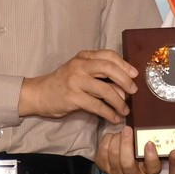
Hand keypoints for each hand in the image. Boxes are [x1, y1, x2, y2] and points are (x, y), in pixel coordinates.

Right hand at [19, 49, 137, 123]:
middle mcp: (80, 66)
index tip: (135, 74)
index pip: (108, 55)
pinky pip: (97, 106)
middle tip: (133, 91)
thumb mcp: (79, 70)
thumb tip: (124, 85)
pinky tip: (114, 118)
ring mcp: (75, 81)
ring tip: (125, 110)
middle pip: (109, 68)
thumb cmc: (63, 82)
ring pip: (105, 89)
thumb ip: (98, 73)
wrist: (39, 94)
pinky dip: (109, 113)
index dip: (124, 64)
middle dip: (125, 80)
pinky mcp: (73, 98)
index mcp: (83, 57)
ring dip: (119, 101)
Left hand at [95, 126, 161, 173]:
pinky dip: (107, 141)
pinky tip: (112, 137)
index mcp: (148, 172)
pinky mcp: (103, 168)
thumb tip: (148, 130)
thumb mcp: (147, 148)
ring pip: (113, 156)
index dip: (151, 157)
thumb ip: (149, 141)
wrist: (126, 159)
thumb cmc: (140, 151)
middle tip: (127, 130)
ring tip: (120, 132)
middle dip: (126, 144)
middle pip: (127, 163)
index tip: (149, 143)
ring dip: (116, 140)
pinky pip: (102, 153)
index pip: (152, 168)